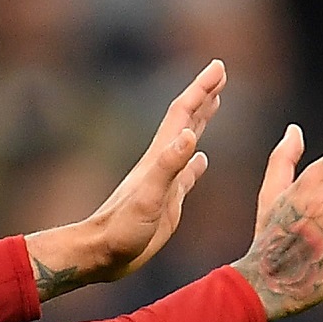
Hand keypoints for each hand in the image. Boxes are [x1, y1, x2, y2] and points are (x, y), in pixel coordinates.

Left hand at [27, 60, 224, 299]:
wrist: (102, 254)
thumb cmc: (122, 230)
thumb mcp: (148, 199)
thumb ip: (169, 167)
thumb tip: (189, 135)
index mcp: (160, 157)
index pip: (183, 114)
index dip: (201, 89)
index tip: (219, 67)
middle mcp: (162, 163)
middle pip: (185, 120)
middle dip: (204, 95)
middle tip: (220, 73)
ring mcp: (164, 180)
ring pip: (185, 141)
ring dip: (200, 120)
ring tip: (214, 103)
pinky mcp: (166, 200)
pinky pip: (186, 173)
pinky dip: (195, 161)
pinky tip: (202, 158)